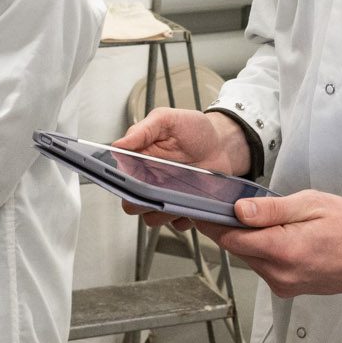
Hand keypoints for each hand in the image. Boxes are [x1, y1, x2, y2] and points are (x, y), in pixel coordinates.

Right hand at [110, 108, 251, 229]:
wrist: (223, 143)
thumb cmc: (194, 129)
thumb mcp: (166, 120)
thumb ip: (142, 130)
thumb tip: (118, 144)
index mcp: (139, 162)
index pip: (120, 181)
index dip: (123, 185)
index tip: (134, 181)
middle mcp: (150, 182)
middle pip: (133, 205)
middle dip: (142, 202)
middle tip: (158, 189)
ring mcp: (167, 197)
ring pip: (153, 218)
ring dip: (164, 211)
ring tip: (180, 194)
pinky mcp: (184, 208)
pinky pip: (178, 222)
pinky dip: (185, 216)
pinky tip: (194, 201)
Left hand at [204, 189, 341, 297]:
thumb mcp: (312, 204)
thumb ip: (272, 210)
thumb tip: (238, 212)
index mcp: (284, 251)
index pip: (232, 238)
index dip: (212, 222)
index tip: (198, 207)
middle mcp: (279, 274)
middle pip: (238, 249)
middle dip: (229, 227)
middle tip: (225, 203)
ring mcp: (283, 285)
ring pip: (249, 258)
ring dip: (247, 239)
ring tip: (258, 216)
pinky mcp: (288, 289)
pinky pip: (264, 266)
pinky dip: (261, 250)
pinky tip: (275, 234)